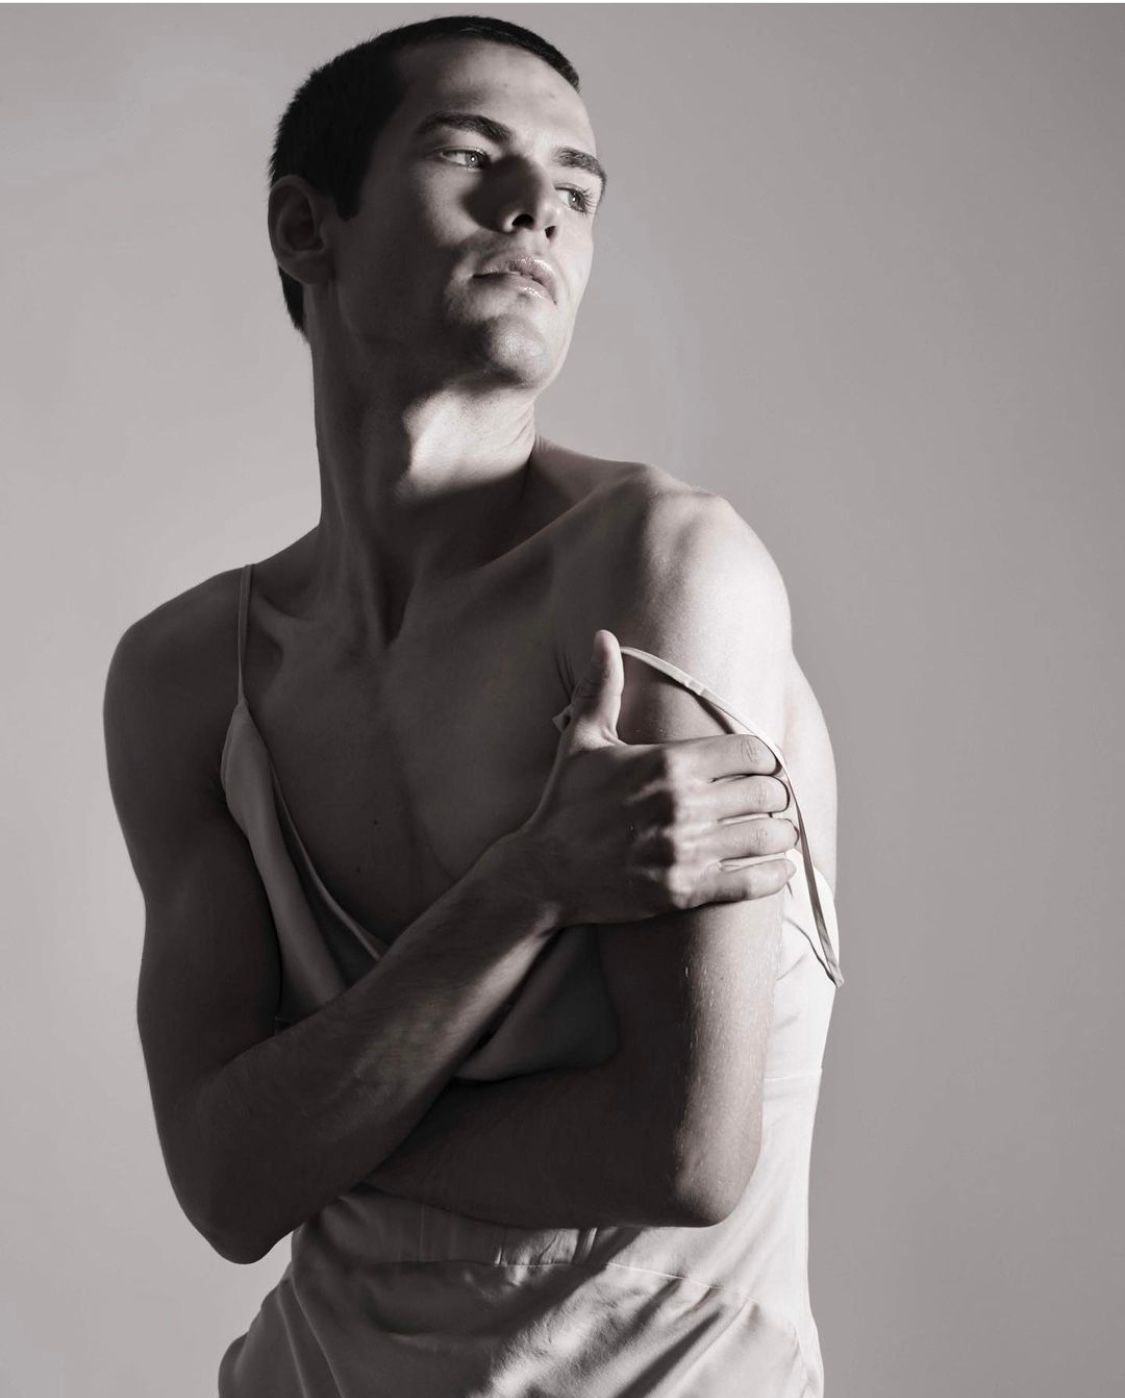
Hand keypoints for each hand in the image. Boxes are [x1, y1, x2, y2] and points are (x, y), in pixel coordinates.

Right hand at [515, 629, 797, 926]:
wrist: (543, 873)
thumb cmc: (566, 803)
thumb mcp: (581, 740)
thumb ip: (601, 687)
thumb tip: (603, 636)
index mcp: (668, 763)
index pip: (751, 752)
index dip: (767, 758)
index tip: (765, 766)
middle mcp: (682, 805)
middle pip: (766, 793)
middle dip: (776, 795)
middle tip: (772, 799)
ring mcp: (685, 851)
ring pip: (766, 837)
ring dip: (779, 833)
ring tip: (778, 831)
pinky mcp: (684, 890)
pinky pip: (751, 883)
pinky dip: (774, 874)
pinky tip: (780, 868)